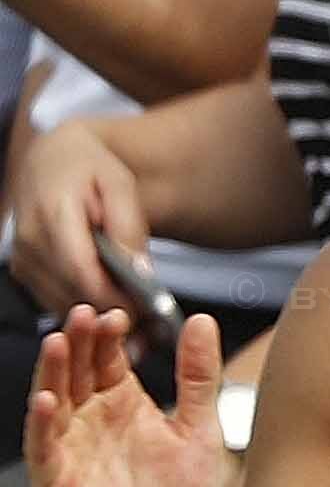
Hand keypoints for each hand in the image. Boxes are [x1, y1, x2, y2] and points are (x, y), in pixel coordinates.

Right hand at [5, 123, 145, 316]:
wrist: (51, 160)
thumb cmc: (89, 168)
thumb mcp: (120, 185)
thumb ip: (129, 226)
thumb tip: (140, 272)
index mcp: (52, 215)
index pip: (82, 271)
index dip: (114, 298)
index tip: (147, 314)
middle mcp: (29, 241)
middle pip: (72, 293)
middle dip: (113, 312)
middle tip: (151, 326)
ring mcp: (22, 259)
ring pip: (63, 303)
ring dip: (99, 315)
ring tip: (138, 319)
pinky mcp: (23, 270)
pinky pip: (55, 300)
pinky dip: (85, 307)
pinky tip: (113, 305)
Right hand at [27, 305, 227, 486]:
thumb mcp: (200, 432)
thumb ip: (199, 379)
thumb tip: (201, 320)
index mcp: (123, 406)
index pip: (108, 360)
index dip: (109, 338)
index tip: (119, 314)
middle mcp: (90, 423)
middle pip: (77, 373)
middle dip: (78, 344)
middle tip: (84, 313)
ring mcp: (69, 452)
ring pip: (54, 404)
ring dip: (53, 374)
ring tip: (59, 342)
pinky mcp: (55, 486)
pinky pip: (43, 450)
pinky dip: (42, 425)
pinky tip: (46, 401)